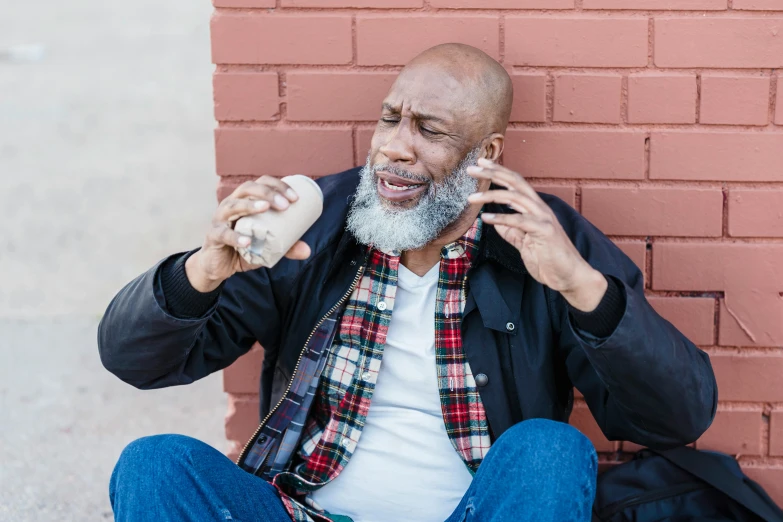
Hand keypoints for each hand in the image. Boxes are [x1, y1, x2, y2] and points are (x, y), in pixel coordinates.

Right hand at [186, 176, 311, 292]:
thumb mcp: (267, 247)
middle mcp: (232, 204)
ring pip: (232, 205)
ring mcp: (220, 219)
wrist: (218, 266)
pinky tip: (247, 241)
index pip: (262, 183)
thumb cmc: (243, 248)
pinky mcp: (213, 236)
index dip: (278, 186)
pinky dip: (235, 237)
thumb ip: (285, 247)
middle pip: (247, 188)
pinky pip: (223, 234)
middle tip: (285, 205)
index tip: (296, 198)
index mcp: (246, 201)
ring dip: (250, 205)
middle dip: (267, 193)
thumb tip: (307, 251)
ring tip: (266, 208)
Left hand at [467, 159, 606, 311]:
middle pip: (515, 182)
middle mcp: (539, 208)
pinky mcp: (544, 231)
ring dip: (491, 195)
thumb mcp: (523, 242)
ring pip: (515, 197)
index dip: (498, 172)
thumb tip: (494, 221)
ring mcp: (543, 218)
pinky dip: (501, 218)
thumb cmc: (548, 258)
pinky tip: (485, 218)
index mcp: (534, 207)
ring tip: (471, 197)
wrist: (568, 276)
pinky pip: (519, 221)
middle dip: (492, 173)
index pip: (515, 183)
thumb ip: (510, 230)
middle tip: (471, 169)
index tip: (480, 164)